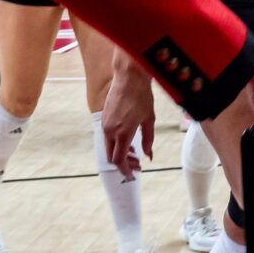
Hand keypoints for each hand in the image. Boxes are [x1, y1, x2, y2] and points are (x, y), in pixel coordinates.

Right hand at [101, 52, 156, 177]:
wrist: (129, 78)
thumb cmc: (142, 97)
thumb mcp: (149, 119)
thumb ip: (148, 140)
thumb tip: (148, 156)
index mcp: (122, 133)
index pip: (119, 160)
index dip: (126, 170)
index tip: (133, 175)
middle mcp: (110, 131)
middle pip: (112, 157)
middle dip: (124, 164)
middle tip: (138, 164)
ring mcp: (105, 125)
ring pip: (109, 148)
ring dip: (120, 154)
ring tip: (135, 154)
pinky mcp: (104, 119)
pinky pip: (108, 138)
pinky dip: (117, 144)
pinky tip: (128, 142)